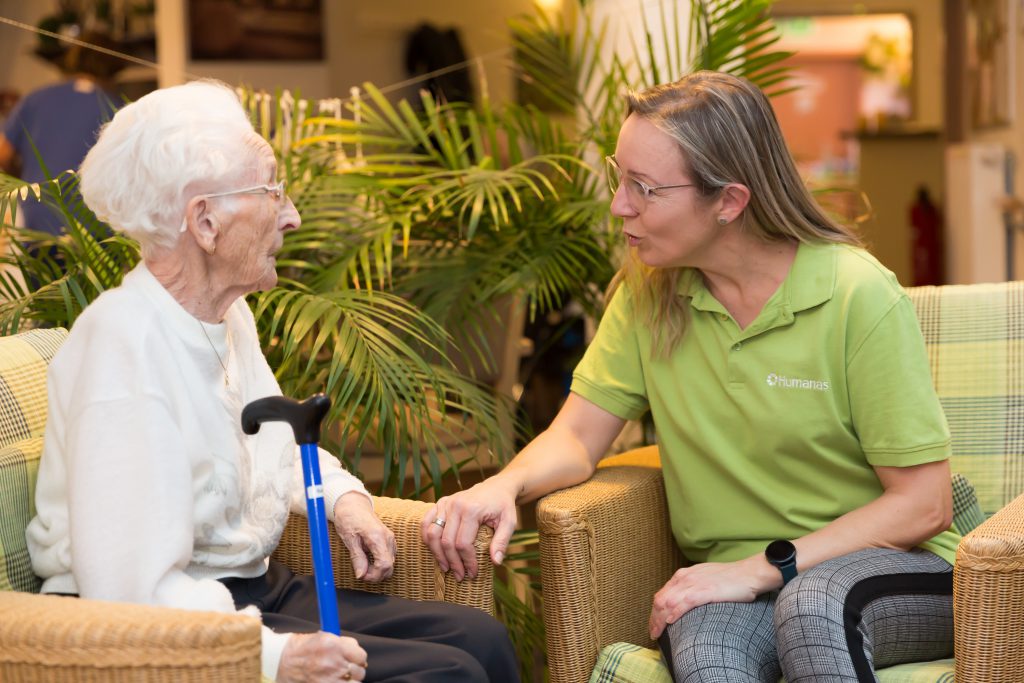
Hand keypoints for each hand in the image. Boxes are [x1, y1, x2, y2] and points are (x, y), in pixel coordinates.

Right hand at [277, 632, 367, 681]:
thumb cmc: (301, 649)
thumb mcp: (324, 637)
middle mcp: (334, 663)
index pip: (361, 655)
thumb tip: (357, 653)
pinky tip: (334, 681)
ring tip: (338, 678)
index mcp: (334, 646)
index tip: (353, 659)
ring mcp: (330, 680)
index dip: (358, 658)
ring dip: (349, 681)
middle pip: (359, 672)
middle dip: (354, 671)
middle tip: (345, 669)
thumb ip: (343, 644)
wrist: (281, 662)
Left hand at [333, 493, 395, 581]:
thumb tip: (361, 575)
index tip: (361, 576)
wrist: (353, 504)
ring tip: (362, 565)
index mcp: (378, 537)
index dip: (374, 576)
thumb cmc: (349, 518)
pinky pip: (388, 557)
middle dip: (375, 575)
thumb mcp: (349, 539)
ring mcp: (390, 539)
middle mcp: (388, 538)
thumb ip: (357, 558)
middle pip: (390, 567)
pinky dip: (379, 563)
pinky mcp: (388, 540)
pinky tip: (368, 559)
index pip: (385, 565)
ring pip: (390, 564)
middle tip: (360, 572)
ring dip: (377, 570)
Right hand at [420, 477, 517, 580]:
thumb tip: (496, 562)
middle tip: (460, 576)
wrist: (497, 487)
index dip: (467, 561)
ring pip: (432, 534)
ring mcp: (445, 503)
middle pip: (446, 541)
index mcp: (472, 510)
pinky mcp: (440, 502)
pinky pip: (425, 522)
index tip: (473, 573)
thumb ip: (502, 541)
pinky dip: (427, 538)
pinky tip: (435, 551)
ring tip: (446, 567)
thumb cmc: (503, 506)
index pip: (463, 543)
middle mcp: (455, 505)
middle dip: (453, 562)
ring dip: (437, 554)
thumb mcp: (509, 522)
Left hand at [648, 557, 770, 638]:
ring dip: (659, 620)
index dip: (654, 612)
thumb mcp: (704, 579)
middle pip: (660, 600)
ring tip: (657, 634)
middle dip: (653, 618)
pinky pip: (684, 603)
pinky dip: (674, 613)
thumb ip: (691, 588)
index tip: (654, 625)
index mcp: (683, 575)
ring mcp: (694, 584)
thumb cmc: (730, 579)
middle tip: (653, 634)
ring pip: (668, 602)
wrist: (749, 573)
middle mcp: (685, 578)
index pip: (661, 595)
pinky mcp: (705, 591)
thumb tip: (682, 603)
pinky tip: (670, 622)